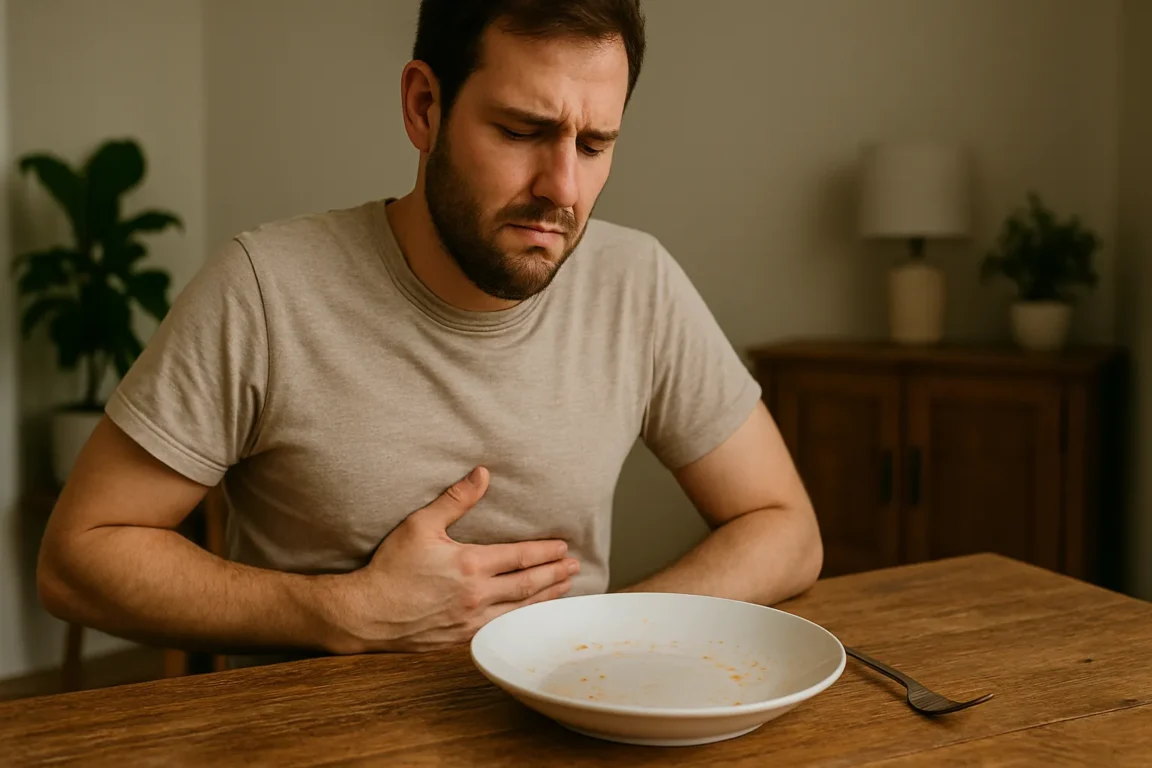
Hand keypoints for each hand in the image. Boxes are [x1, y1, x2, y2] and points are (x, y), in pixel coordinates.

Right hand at [326, 466, 577, 652]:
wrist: (366, 614)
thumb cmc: (391, 567)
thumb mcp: (420, 525)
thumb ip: (455, 499)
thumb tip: (482, 473)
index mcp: (470, 564)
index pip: (519, 556)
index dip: (545, 552)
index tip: (563, 547)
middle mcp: (476, 595)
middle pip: (527, 584)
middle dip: (554, 574)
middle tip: (574, 567)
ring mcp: (470, 621)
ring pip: (519, 609)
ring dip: (544, 598)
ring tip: (564, 589)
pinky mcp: (461, 639)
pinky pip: (502, 628)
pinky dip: (522, 620)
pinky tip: (530, 616)